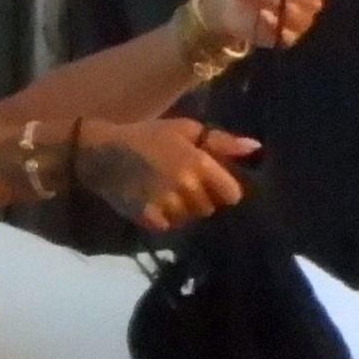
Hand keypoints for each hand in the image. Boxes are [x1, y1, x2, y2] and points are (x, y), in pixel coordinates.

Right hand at [77, 118, 259, 232]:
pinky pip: (167, 227)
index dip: (223, 190)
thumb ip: (221, 142)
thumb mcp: (185, 130)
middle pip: (209, 209)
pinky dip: (162, 219)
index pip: (232, 194)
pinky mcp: (148, 218)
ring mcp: (167, 204)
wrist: (102, 152)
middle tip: (180, 184)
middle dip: (200, 199)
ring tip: (163, 192)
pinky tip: (151, 202)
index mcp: (199, 162)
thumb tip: (256, 149)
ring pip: (189, 219)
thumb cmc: (148, 136)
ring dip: (180, 210)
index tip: (210, 183)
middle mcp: (186, 186)